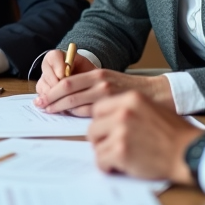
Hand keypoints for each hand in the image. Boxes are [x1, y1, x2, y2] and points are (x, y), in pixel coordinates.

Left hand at [33, 52, 174, 115]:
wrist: (163, 96)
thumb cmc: (136, 93)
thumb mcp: (112, 82)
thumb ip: (93, 88)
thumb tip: (68, 99)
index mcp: (99, 74)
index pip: (67, 82)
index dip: (52, 92)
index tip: (42, 100)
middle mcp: (102, 84)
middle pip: (68, 94)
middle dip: (52, 103)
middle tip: (41, 110)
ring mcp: (110, 99)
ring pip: (78, 109)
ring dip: (65, 115)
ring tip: (55, 119)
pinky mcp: (117, 115)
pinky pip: (93, 123)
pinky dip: (83, 126)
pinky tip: (80, 130)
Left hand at [87, 92, 202, 184]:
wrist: (190, 152)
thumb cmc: (175, 134)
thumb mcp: (153, 109)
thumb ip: (129, 110)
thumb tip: (109, 119)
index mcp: (131, 99)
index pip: (99, 109)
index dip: (101, 122)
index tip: (106, 131)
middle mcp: (123, 112)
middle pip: (93, 127)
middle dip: (100, 139)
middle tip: (109, 147)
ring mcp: (121, 132)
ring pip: (96, 145)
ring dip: (104, 154)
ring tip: (116, 158)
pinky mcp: (121, 152)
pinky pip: (100, 160)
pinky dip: (106, 166)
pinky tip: (116, 167)